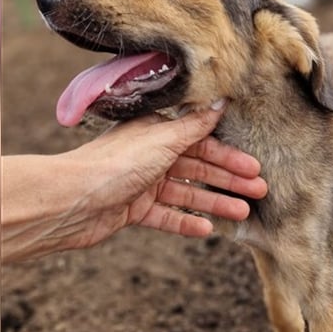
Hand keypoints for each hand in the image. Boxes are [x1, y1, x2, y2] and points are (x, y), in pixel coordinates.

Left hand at [2, 103, 266, 261]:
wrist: (72, 199)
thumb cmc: (115, 163)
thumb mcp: (162, 139)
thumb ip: (194, 125)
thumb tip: (221, 100)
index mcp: (157, 133)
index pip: (201, 143)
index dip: (229, 157)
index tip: (254, 169)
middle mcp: (151, 156)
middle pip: (197, 168)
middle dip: (228, 180)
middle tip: (259, 192)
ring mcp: (142, 184)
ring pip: (186, 193)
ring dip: (214, 202)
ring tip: (242, 214)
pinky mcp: (133, 210)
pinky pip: (166, 216)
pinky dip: (186, 222)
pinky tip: (207, 230)